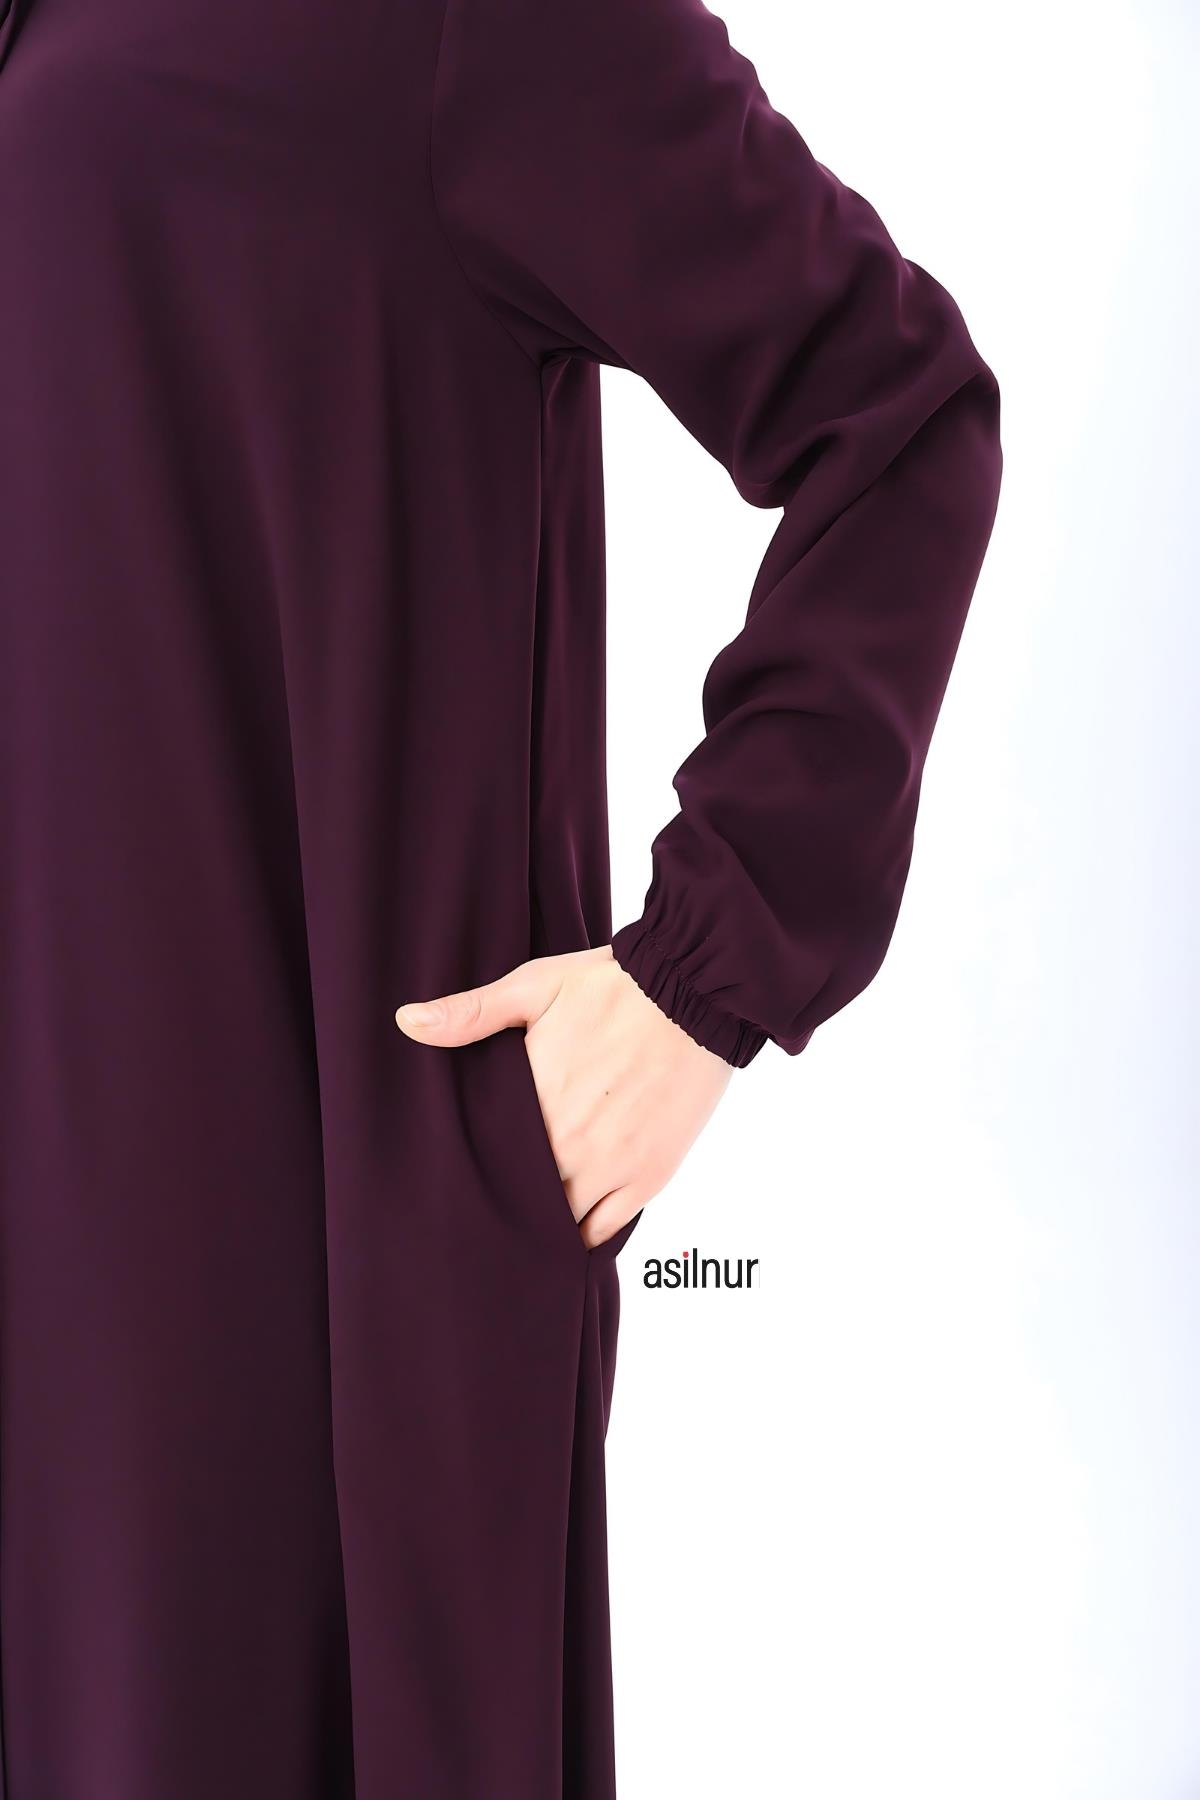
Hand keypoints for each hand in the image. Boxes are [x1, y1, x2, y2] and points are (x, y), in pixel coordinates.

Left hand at [395, 945, 731, 1247]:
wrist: (694, 991)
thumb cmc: (612, 985)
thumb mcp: (535, 986)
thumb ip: (472, 1012)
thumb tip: (406, 1022)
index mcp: (534, 1100)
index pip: (484, 1159)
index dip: (471, 1170)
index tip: (459, 1173)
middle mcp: (569, 1144)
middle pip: (518, 1197)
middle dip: (502, 1200)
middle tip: (486, 1202)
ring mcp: (611, 1167)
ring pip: (559, 1222)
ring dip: (541, 1221)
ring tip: (523, 1219)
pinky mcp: (648, 1176)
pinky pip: (604, 1230)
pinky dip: (582, 1232)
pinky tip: (567, 1228)